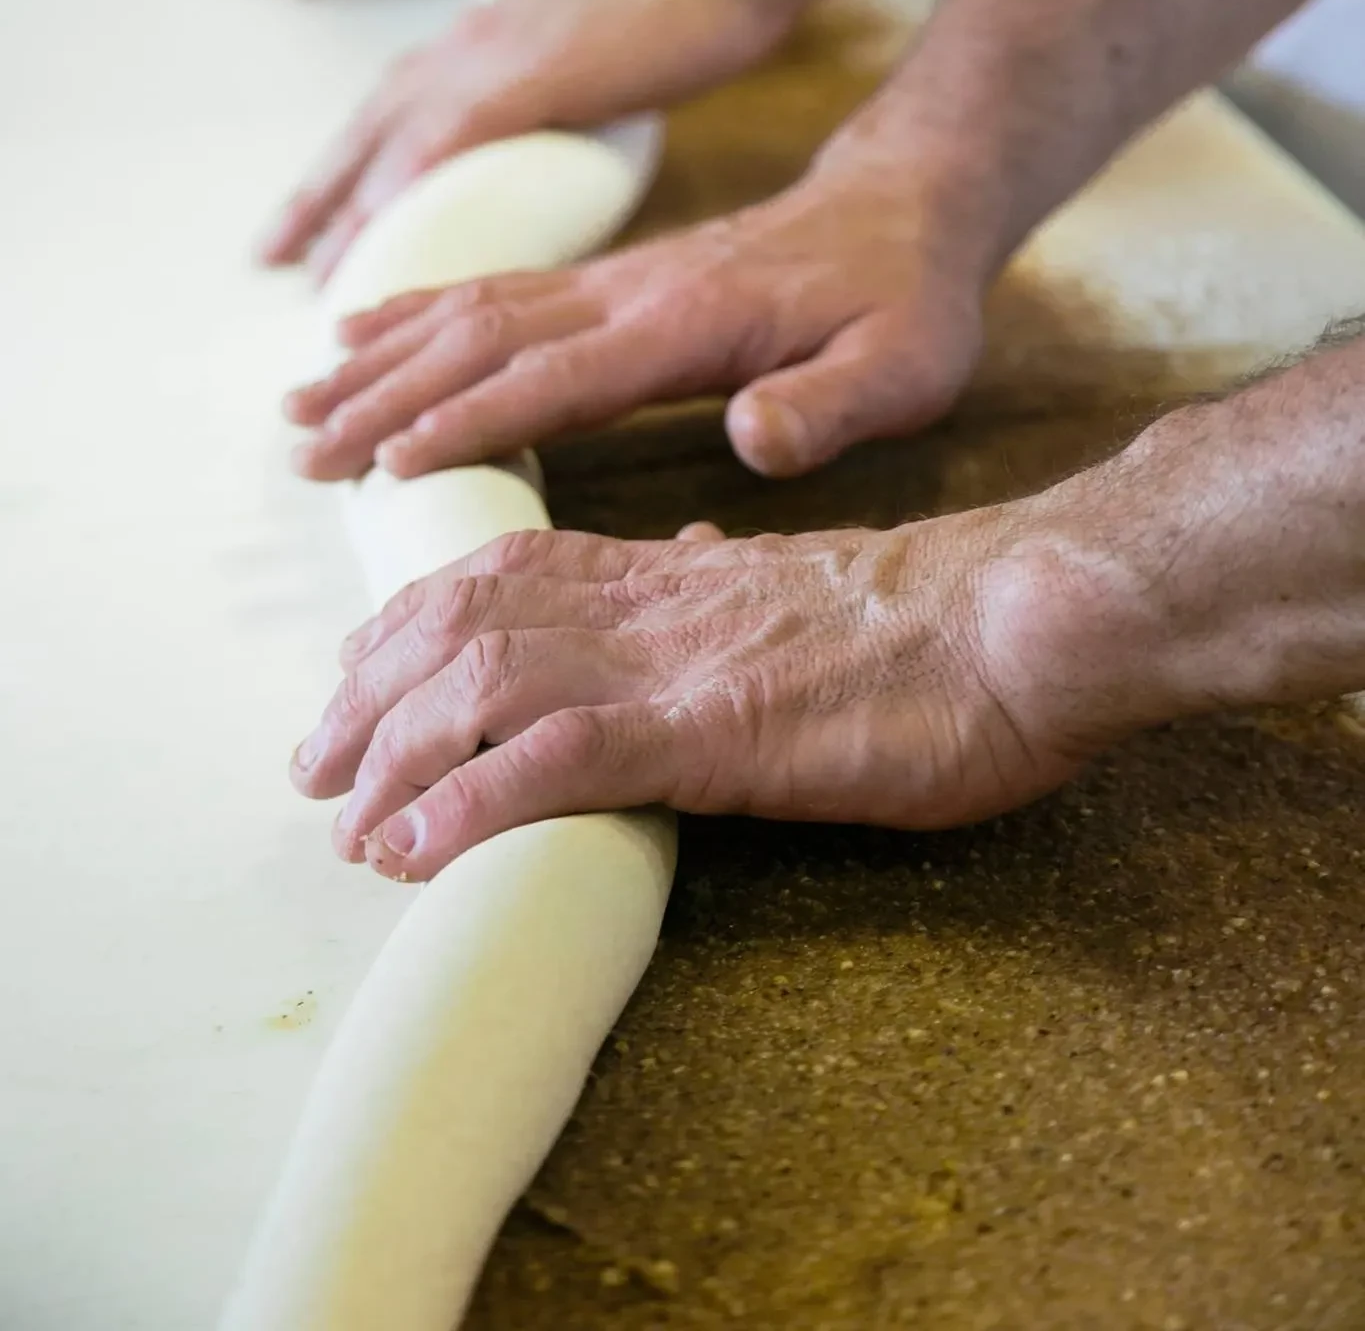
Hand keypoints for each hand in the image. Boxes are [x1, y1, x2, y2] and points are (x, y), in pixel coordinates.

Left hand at [258, 0, 794, 274]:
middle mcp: (478, 38)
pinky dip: (399, 191)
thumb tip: (573, 111)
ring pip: (389, 138)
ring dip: (338, 205)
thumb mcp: (618, 39)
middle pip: (372, 123)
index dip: (363, 159)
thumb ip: (580, 78)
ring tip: (301, 269)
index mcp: (501, 29)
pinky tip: (371, 239)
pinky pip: (442, 143)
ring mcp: (497, 52)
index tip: (327, 211)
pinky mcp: (529, 73)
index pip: (407, 103)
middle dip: (319, 192)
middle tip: (268, 254)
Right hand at [284, 139, 991, 476]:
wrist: (906, 206)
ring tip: (302, 402)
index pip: (558, 374)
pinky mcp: (609, 278)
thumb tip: (754, 440)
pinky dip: (419, 313)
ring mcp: (612, 278)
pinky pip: (495, 290)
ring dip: (384, 354)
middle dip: (387, 393)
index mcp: (688, 322)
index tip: (385, 459)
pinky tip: (368, 334)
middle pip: (484, 338)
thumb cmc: (908, 299)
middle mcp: (629, 291)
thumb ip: (832, 405)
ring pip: (472, 310)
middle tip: (304, 448)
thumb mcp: (906, 365)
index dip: (470, 418)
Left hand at [289, 497, 1170, 882]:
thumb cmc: (945, 622)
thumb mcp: (819, 588)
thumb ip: (738, 582)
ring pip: (488, 679)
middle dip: (369, 690)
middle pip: (464, 617)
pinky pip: (562, 761)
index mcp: (677, 575)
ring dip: (398, 754)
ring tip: (350, 826)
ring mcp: (680, 665)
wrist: (1029, 618)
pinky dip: (473, 804)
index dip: (411, 621)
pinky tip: (419, 851)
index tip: (360, 679)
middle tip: (317, 766)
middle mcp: (655, 604)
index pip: (506, 570)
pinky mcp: (718, 733)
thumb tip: (702, 563)